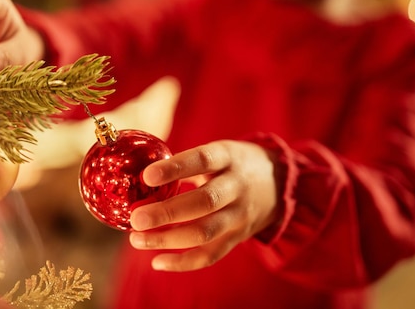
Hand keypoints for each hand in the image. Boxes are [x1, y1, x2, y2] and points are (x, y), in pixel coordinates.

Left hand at [128, 140, 276, 271]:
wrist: (278, 182)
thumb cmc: (233, 164)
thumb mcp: (218, 151)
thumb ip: (187, 163)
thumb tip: (140, 178)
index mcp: (228, 157)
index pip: (202, 160)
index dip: (175, 169)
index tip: (146, 176)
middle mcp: (237, 187)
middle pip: (203, 202)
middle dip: (166, 213)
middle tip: (135, 218)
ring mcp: (239, 215)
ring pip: (205, 232)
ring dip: (168, 240)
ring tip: (137, 240)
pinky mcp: (238, 237)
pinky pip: (211, 255)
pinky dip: (183, 262)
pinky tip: (157, 262)